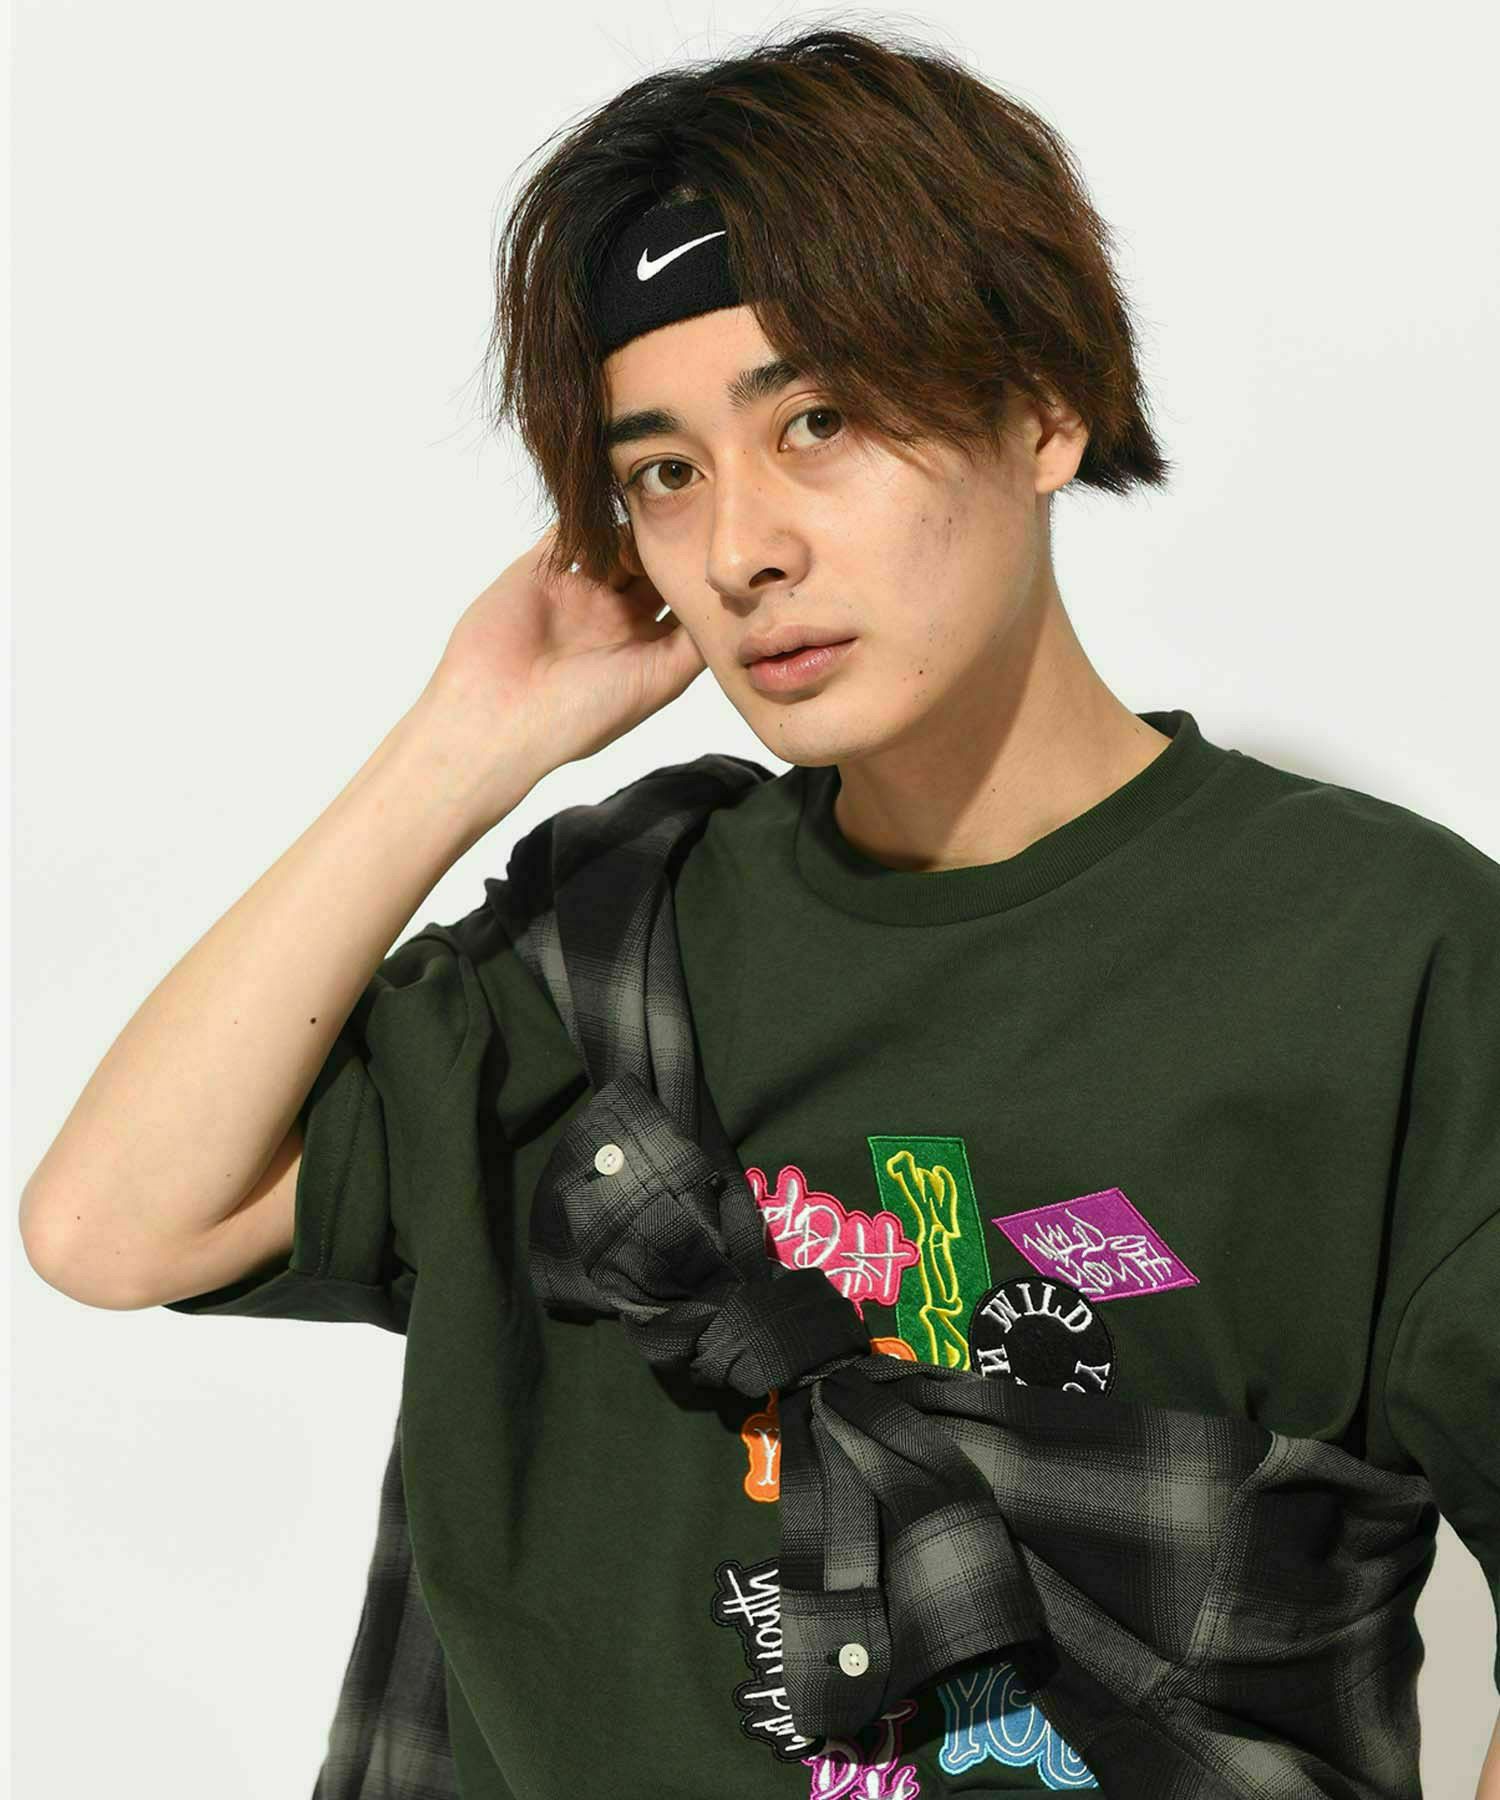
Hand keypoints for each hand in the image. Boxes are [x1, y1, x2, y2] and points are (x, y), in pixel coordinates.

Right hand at [417, 521, 706, 791]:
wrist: (498, 715)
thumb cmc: (580, 714)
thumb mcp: (657, 682)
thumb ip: (693, 643)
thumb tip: (732, 605)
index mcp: (642, 646)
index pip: (681, 599)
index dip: (702, 578)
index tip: (729, 552)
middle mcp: (613, 616)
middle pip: (653, 565)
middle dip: (672, 545)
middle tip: (696, 519)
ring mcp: (577, 590)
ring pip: (617, 543)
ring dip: (636, 529)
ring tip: (653, 521)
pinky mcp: (541, 570)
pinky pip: (570, 532)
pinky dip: (589, 516)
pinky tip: (610, 504)